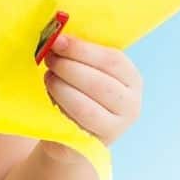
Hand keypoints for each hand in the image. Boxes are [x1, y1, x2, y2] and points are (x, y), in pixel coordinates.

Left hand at [40, 33, 141, 161]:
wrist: (71, 132)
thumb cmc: (78, 91)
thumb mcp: (84, 70)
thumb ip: (78, 55)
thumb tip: (57, 35)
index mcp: (131, 78)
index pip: (111, 60)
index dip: (82, 49)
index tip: (58, 40)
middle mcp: (131, 103)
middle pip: (99, 83)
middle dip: (69, 67)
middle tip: (49, 58)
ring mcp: (117, 127)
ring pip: (87, 106)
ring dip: (62, 88)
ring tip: (48, 77)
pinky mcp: (96, 144)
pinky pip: (76, 125)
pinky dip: (60, 108)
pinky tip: (51, 98)